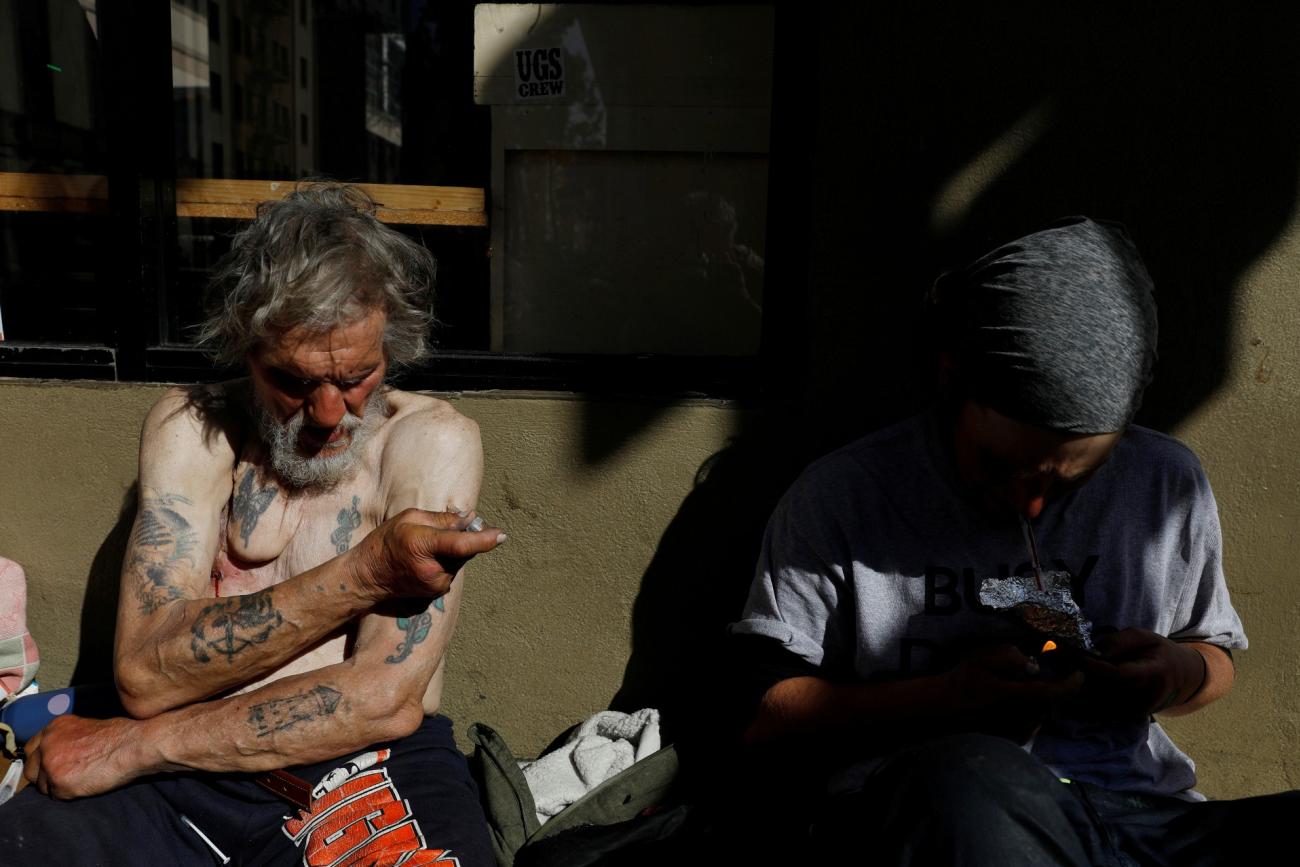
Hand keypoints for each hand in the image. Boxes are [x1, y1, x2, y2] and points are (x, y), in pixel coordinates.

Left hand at [23, 715, 146, 798]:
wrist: (132, 746)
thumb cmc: (119, 735)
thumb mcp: (86, 726)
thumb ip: (66, 738)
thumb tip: (60, 753)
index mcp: (54, 728)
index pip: (32, 749)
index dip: (40, 760)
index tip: (50, 766)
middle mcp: (47, 744)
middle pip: (31, 770)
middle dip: (44, 776)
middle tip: (63, 778)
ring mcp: (51, 764)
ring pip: (43, 786)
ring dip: (57, 786)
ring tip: (80, 780)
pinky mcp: (59, 783)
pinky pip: (57, 796)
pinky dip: (69, 794)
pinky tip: (85, 784)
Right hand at [350, 509, 504, 602]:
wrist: (369, 576)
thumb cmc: (387, 541)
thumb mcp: (410, 518)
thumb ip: (443, 519)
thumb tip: (471, 519)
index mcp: (422, 545)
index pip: (460, 545)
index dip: (484, 539)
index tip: (502, 535)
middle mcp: (432, 569)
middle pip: (465, 550)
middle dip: (465, 537)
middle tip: (446, 530)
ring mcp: (436, 584)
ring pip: (460, 560)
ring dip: (454, 550)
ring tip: (428, 547)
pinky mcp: (437, 592)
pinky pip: (453, 570)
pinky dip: (447, 561)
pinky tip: (428, 560)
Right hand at [945, 643, 1082, 743]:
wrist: (942, 710)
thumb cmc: (962, 681)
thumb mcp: (981, 659)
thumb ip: (1010, 657)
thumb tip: (1034, 666)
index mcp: (1016, 697)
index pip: (1055, 692)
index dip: (1072, 682)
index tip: (1079, 672)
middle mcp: (1022, 718)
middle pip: (1053, 703)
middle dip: (1057, 688)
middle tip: (1055, 674)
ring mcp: (1018, 732)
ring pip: (1044, 714)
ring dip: (1044, 701)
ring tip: (1034, 688)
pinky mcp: (1014, 740)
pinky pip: (1034, 724)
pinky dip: (1034, 712)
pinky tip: (1021, 704)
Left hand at [1074, 628, 1204, 719]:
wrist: (1182, 677)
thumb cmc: (1159, 652)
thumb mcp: (1144, 637)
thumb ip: (1119, 641)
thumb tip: (1092, 649)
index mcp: (1154, 672)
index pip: (1119, 674)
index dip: (1094, 666)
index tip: (1076, 655)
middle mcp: (1147, 696)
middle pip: (1105, 689)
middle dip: (1081, 676)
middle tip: (1061, 661)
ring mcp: (1139, 711)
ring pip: (1100, 702)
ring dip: (1080, 688)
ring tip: (1067, 671)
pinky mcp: (1131, 717)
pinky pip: (1102, 709)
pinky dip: (1087, 697)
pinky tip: (1079, 684)